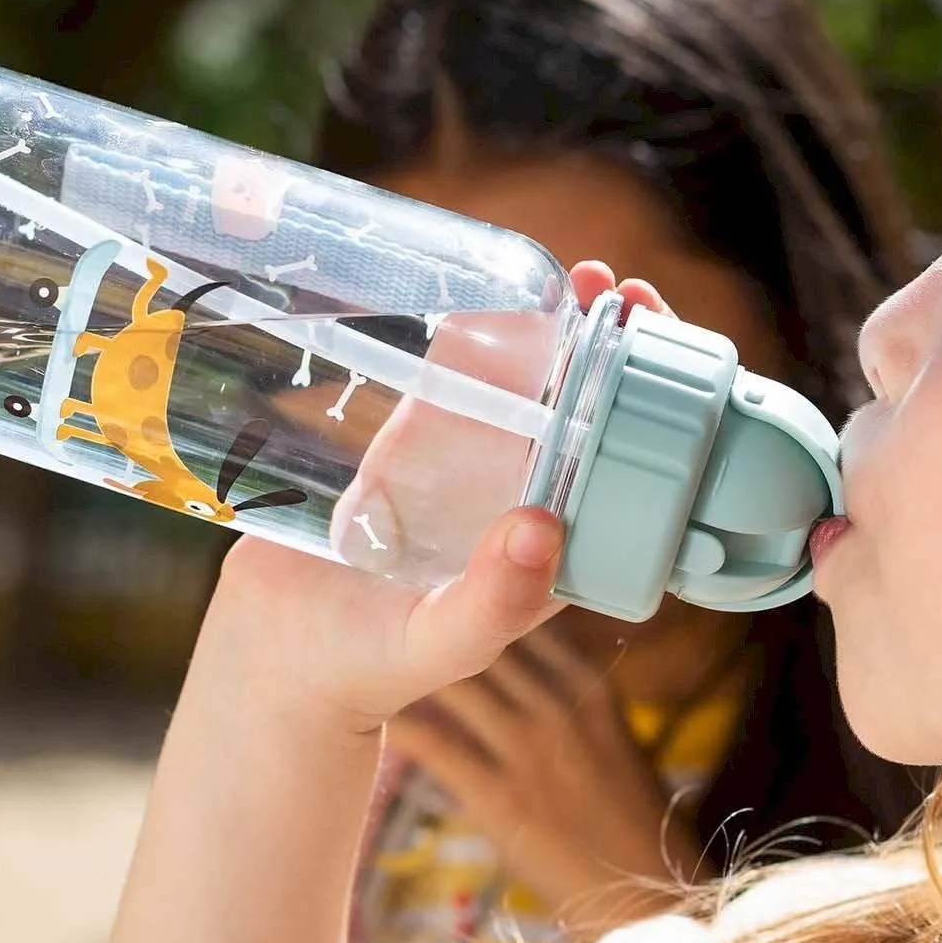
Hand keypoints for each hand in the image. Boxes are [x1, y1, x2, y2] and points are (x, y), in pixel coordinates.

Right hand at [207, 263, 668, 737]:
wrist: (279, 662)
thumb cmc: (373, 668)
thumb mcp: (443, 642)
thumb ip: (493, 600)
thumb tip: (543, 527)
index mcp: (560, 547)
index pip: (630, 471)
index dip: (658, 413)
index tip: (663, 362)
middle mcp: (526, 500)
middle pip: (587, 411)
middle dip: (611, 348)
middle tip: (617, 288)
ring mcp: (472, 468)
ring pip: (526, 383)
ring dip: (553, 326)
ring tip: (568, 274)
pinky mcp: (414, 445)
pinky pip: (454, 378)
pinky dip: (475, 332)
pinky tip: (484, 285)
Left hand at [385, 621, 704, 931]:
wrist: (642, 893)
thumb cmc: (623, 816)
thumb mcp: (608, 734)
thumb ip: (561, 693)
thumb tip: (502, 661)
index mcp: (588, 683)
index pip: (520, 617)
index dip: (472, 602)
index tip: (431, 594)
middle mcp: (559, 703)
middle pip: (480, 635)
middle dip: (430, 619)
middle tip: (378, 611)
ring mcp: (529, 747)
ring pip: (452, 678)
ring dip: (406, 664)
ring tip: (361, 652)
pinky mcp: (499, 795)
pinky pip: (434, 743)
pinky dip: (400, 724)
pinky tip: (366, 712)